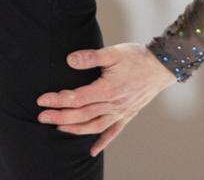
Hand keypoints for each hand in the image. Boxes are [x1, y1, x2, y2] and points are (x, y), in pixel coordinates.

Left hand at [36, 42, 176, 156]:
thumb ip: (90, 57)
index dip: (58, 100)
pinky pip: (114, 132)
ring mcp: (121, 112)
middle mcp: (113, 105)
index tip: (42, 100)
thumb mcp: (113, 52)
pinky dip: (103, 142)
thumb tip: (69, 60)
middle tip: (41, 117)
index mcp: (107, 90)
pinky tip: (93, 152)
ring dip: (75, 129)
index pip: (77, 98)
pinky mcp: (128, 114)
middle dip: (59, 117)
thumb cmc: (137, 57)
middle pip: (82, 115)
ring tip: (59, 128)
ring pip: (94, 126)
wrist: (162, 66)